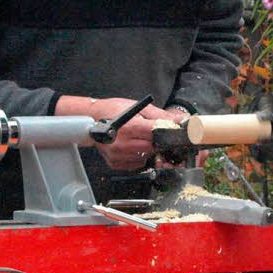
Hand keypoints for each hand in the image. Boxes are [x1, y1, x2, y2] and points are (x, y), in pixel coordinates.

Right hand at [55, 95, 174, 170]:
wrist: (92, 118)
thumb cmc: (114, 110)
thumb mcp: (139, 108)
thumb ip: (161, 116)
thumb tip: (181, 121)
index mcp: (129, 127)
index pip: (157, 135)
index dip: (166, 133)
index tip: (169, 131)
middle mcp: (122, 144)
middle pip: (152, 148)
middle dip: (155, 142)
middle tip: (149, 134)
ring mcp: (117, 155)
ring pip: (145, 157)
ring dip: (146, 150)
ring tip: (137, 138)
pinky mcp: (115, 163)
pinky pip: (135, 164)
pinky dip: (137, 157)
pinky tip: (131, 146)